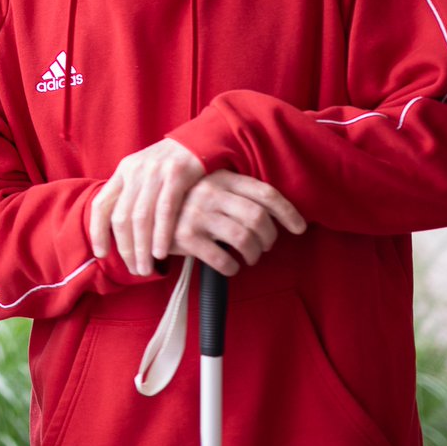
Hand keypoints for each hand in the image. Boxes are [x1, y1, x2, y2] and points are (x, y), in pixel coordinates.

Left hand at [88, 138, 205, 275]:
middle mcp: (135, 170)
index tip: (102, 254)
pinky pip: (165, 210)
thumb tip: (120, 231)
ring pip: (141, 217)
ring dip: (142, 248)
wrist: (200, 140)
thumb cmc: (172, 165)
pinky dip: (160, 234)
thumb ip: (132, 195)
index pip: (102, 204)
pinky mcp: (176, 175)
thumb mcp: (145, 173)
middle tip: (134, 269)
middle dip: (125, 248)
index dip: (98, 231)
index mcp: (124, 171)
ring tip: (145, 268)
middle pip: (121, 216)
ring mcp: (155, 172)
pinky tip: (160, 252)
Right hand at [170, 170, 306, 275]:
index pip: (265, 192)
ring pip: (244, 239)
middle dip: (269, 238)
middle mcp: (210, 191)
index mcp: (221, 177)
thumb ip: (235, 193)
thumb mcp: (209, 188)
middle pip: (258, 218)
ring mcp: (197, 213)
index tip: (300, 227)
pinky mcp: (186, 236)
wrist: (146, 215)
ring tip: (249, 258)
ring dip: (253, 254)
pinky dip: (233, 268)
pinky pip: (223, 258)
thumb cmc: (185, 204)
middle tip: (265, 247)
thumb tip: (274, 213)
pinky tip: (230, 267)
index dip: (288, 212)